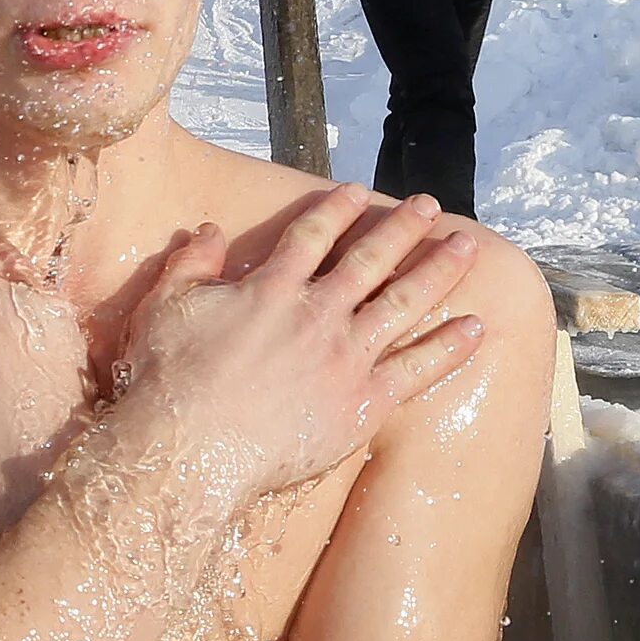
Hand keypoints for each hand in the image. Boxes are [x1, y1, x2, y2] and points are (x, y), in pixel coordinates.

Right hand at [108, 188, 485, 512]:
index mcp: (270, 289)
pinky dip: (449, 347)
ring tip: (466, 246)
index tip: (358, 191)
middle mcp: (317, 314)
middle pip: (370, 261)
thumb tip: (210, 230)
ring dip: (437, 271)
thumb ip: (190, 263)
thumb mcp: (163, 307)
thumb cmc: (167, 380)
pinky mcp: (363, 402)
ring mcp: (346, 357)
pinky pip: (417, 369)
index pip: (312, 236)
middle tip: (430, 206)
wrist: (188, 448)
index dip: (337, 210)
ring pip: (403, 303)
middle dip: (402, 229)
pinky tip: (476, 328)